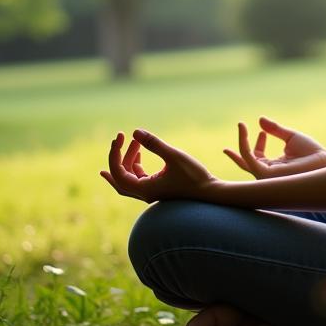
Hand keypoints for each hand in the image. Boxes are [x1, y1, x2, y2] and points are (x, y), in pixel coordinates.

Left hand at [101, 129, 215, 203]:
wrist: (210, 193)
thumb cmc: (194, 176)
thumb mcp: (174, 156)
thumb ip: (154, 144)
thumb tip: (135, 132)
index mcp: (145, 189)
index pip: (118, 173)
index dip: (115, 154)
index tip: (120, 137)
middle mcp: (145, 194)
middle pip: (119, 178)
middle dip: (117, 158)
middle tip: (119, 139)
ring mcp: (151, 193)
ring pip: (129, 179)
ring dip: (128, 160)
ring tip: (134, 143)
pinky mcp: (158, 189)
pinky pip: (138, 179)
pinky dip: (135, 166)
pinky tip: (139, 154)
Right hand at [223, 116, 325, 179]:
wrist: (322, 159)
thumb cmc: (311, 151)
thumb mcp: (290, 137)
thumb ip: (275, 129)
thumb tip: (260, 119)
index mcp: (274, 167)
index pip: (257, 158)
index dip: (256, 143)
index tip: (262, 132)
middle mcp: (268, 173)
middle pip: (246, 162)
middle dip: (236, 150)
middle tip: (240, 125)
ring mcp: (266, 175)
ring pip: (245, 159)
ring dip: (241, 141)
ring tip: (241, 125)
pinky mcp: (266, 174)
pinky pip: (249, 159)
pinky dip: (244, 146)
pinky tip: (245, 132)